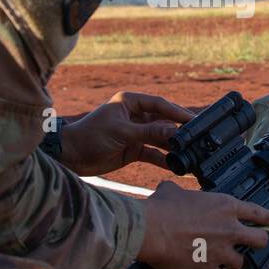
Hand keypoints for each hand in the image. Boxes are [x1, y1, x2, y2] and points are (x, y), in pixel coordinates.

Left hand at [58, 91, 194, 176]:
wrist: (71, 156)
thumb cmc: (91, 136)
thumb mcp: (122, 132)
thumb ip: (148, 132)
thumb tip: (174, 132)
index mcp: (130, 102)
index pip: (159, 104)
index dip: (177, 113)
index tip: (193, 121)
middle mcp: (135, 116)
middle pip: (163, 122)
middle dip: (178, 131)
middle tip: (197, 138)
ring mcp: (135, 133)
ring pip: (160, 139)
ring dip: (173, 147)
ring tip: (191, 153)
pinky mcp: (133, 150)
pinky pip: (154, 153)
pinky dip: (164, 159)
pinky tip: (177, 166)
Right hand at [137, 180, 268, 268]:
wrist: (151, 230)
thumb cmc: (161, 208)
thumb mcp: (174, 191)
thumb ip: (182, 193)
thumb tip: (171, 191)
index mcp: (225, 206)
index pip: (256, 213)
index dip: (267, 218)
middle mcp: (229, 229)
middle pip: (260, 240)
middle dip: (259, 243)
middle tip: (251, 245)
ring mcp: (221, 251)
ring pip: (240, 262)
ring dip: (232, 262)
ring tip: (222, 260)